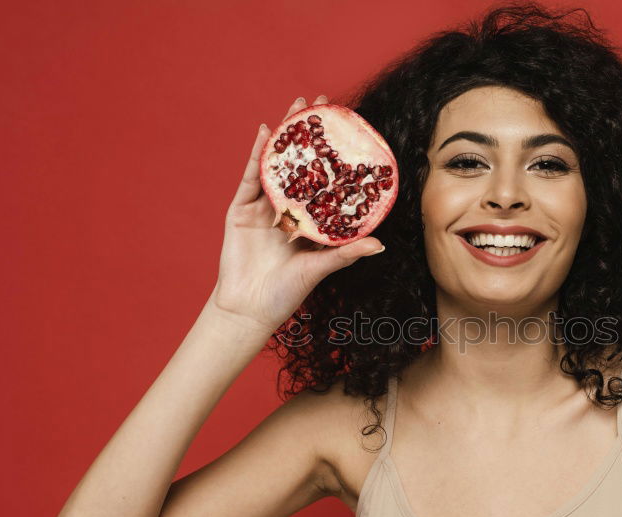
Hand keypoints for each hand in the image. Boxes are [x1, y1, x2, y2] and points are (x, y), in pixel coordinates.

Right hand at [209, 95, 384, 332]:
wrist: (248, 309)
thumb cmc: (286, 293)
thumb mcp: (320, 269)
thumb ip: (345, 253)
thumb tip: (379, 245)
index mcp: (311, 221)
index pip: (326, 181)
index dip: (336, 156)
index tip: (349, 130)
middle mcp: (289, 209)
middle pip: (302, 164)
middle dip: (311, 134)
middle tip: (323, 103)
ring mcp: (264, 207)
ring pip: (277, 164)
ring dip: (286, 135)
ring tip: (297, 107)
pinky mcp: (241, 209)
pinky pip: (251, 177)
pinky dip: (258, 155)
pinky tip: (266, 132)